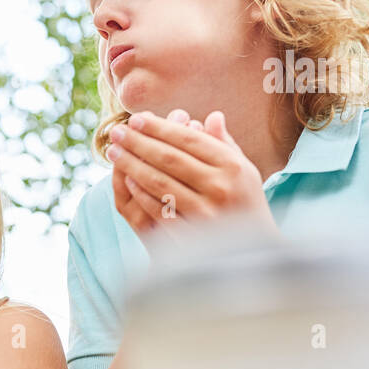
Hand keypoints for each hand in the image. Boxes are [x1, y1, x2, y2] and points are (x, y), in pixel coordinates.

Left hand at [107, 109, 276, 242]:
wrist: (254, 252)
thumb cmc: (246, 204)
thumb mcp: (244, 172)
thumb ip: (226, 145)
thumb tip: (213, 115)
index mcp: (233, 166)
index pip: (189, 139)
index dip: (159, 127)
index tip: (135, 118)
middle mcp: (220, 187)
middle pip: (170, 158)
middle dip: (138, 142)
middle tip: (116, 132)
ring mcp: (205, 212)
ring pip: (159, 182)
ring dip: (132, 164)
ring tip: (114, 152)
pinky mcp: (190, 235)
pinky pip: (158, 209)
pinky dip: (140, 193)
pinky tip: (126, 179)